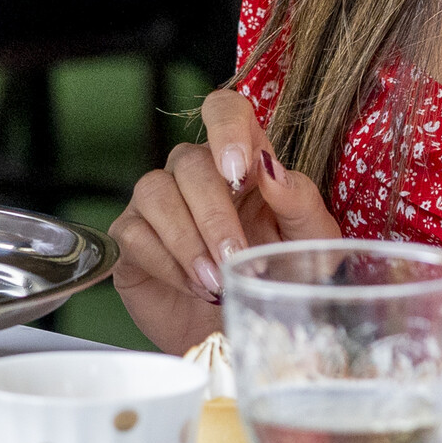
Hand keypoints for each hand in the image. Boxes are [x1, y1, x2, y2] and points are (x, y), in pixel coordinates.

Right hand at [110, 87, 337, 351]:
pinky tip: (194, 287)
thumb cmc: (282, 279)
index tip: (238, 170)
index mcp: (242, 160)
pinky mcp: (131, 238)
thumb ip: (298, 200)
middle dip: (214, 216)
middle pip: (188, 162)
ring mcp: (157, 203)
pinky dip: (167, 264)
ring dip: (187, 241)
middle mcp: (194, 172)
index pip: (224, 111)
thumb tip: (270, 169)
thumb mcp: (310, 242)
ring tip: (215, 282)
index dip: (226, 128)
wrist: (247, 331)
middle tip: (236, 257)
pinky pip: (133, 235)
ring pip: (154, 193)